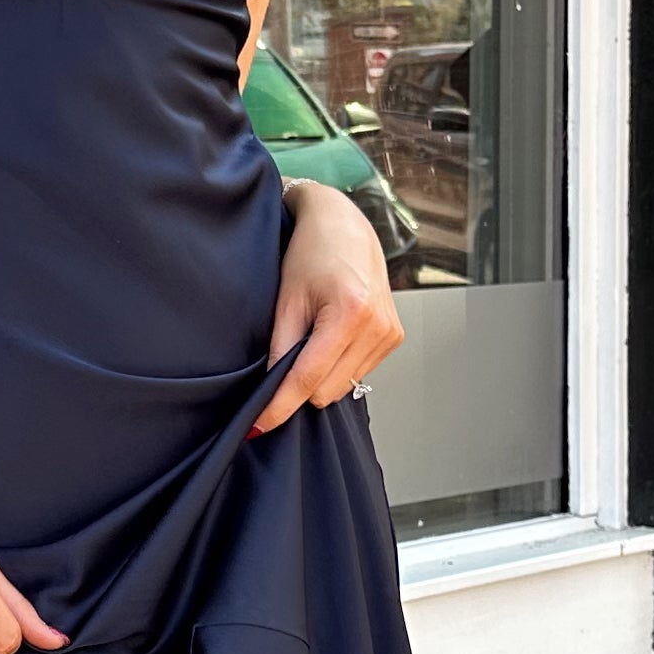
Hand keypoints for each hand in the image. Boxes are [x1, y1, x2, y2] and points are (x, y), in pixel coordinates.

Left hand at [256, 181, 404, 431]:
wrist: (346, 226)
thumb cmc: (312, 253)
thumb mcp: (287, 298)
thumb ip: (280, 348)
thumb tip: (270, 391)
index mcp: (350, 313)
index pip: (308, 378)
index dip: (280, 405)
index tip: (259, 426)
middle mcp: (377, 327)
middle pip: (327, 391)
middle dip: (300, 388)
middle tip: (283, 360)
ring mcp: (390, 334)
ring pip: (344, 387)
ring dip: (320, 377)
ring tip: (312, 339)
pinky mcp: (394, 337)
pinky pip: (358, 373)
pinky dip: (338, 367)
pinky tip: (331, 339)